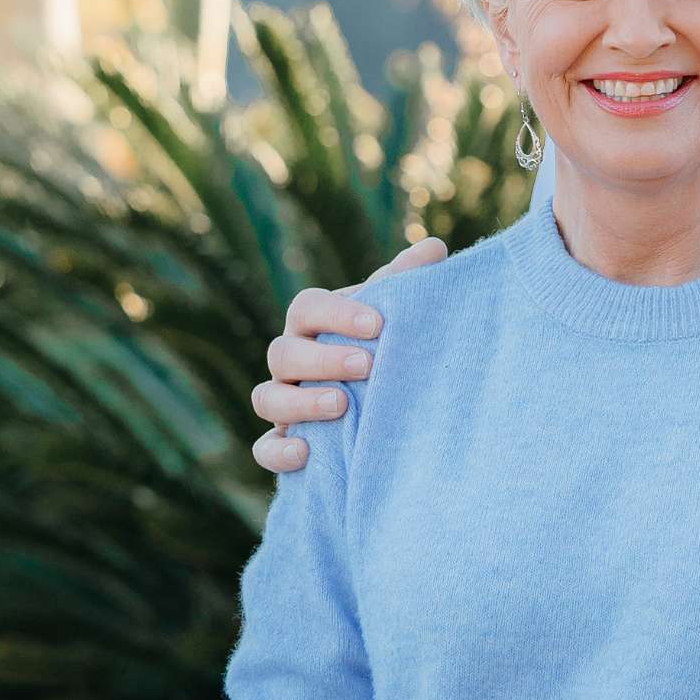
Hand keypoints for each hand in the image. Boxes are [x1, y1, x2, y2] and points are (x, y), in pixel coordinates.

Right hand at [249, 236, 449, 473]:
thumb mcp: (392, 317)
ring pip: (266, 398)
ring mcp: (282, 402)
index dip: (338, 313)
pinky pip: (264, 450)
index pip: (308, 307)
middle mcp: (290, 361)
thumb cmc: (383, 349)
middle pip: (282, 352)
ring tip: (341, 406)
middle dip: (323, 359)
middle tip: (367, 365)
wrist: (378, 408)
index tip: (377, 324)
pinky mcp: (283, 444)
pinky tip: (306, 453)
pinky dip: (278, 451)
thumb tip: (435, 247)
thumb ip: (406, 285)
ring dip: (300, 402)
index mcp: (313, 325)